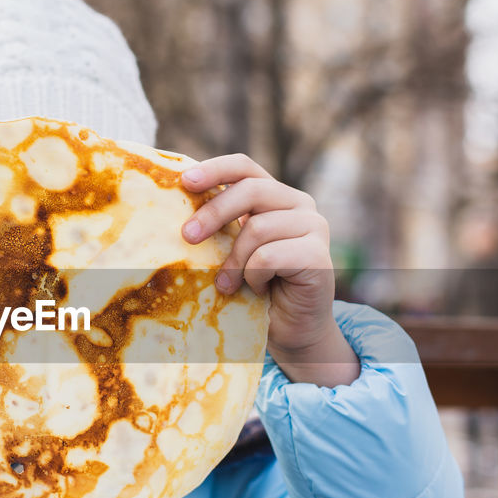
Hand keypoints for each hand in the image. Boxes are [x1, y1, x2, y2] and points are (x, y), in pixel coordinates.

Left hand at [180, 154, 358, 386]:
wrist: (291, 330)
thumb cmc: (257, 288)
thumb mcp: (234, 250)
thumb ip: (222, 227)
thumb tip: (179, 211)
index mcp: (276, 196)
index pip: (245, 168)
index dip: (215, 169)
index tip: (185, 181)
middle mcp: (300, 205)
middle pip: (250, 191)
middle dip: (214, 213)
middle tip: (188, 236)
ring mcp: (315, 227)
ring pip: (257, 228)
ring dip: (235, 261)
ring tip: (228, 284)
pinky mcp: (319, 255)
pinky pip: (269, 256)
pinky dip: (254, 276)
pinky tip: (259, 289)